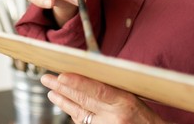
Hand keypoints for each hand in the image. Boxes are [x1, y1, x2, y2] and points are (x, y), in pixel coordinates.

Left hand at [41, 73, 164, 123]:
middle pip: (83, 101)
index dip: (77, 82)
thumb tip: (90, 76)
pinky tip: (67, 107)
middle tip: (47, 79)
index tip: (61, 75)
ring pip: (79, 114)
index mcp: (125, 101)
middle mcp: (115, 116)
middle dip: (62, 89)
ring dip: (64, 102)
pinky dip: (75, 115)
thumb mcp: (133, 98)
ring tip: (52, 92)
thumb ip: (113, 89)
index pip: (96, 90)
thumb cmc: (146, 117)